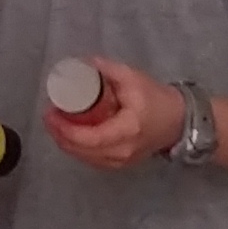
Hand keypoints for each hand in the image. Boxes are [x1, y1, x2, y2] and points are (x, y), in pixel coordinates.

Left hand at [43, 54, 181, 172]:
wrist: (178, 121)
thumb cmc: (156, 99)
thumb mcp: (132, 78)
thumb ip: (106, 69)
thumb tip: (81, 64)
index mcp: (127, 130)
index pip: (89, 138)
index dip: (65, 129)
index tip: (51, 113)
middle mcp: (122, 151)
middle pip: (81, 150)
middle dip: (59, 134)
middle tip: (49, 115)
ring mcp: (121, 162)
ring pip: (83, 157)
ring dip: (65, 141)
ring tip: (56, 123)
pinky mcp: (119, 165)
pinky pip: (91, 160)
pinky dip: (76, 148)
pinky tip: (68, 135)